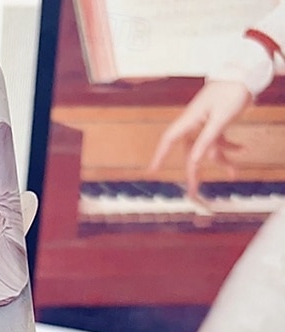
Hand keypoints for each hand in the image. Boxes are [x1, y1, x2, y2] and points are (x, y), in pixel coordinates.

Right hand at [148, 80, 250, 198]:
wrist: (246, 73)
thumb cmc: (231, 91)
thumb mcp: (220, 119)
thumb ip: (206, 141)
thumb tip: (194, 161)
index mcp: (190, 120)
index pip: (169, 140)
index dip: (159, 156)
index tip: (152, 170)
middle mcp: (195, 124)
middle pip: (190, 152)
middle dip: (194, 171)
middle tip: (193, 191)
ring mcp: (205, 124)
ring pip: (209, 149)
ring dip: (222, 160)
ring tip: (234, 172)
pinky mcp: (216, 123)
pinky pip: (219, 140)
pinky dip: (230, 146)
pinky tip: (242, 150)